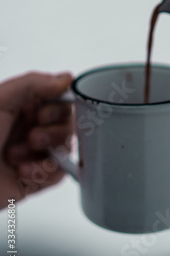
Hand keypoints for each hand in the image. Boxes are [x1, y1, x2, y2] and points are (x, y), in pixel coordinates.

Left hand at [0, 72, 72, 209]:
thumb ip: (32, 83)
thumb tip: (66, 79)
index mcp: (22, 105)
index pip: (60, 97)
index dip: (60, 106)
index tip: (43, 114)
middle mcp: (30, 126)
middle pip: (68, 122)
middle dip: (54, 132)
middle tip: (32, 137)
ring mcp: (34, 151)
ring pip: (66, 146)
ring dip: (44, 152)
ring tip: (15, 156)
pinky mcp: (37, 176)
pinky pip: (60, 172)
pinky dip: (44, 172)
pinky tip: (22, 172)